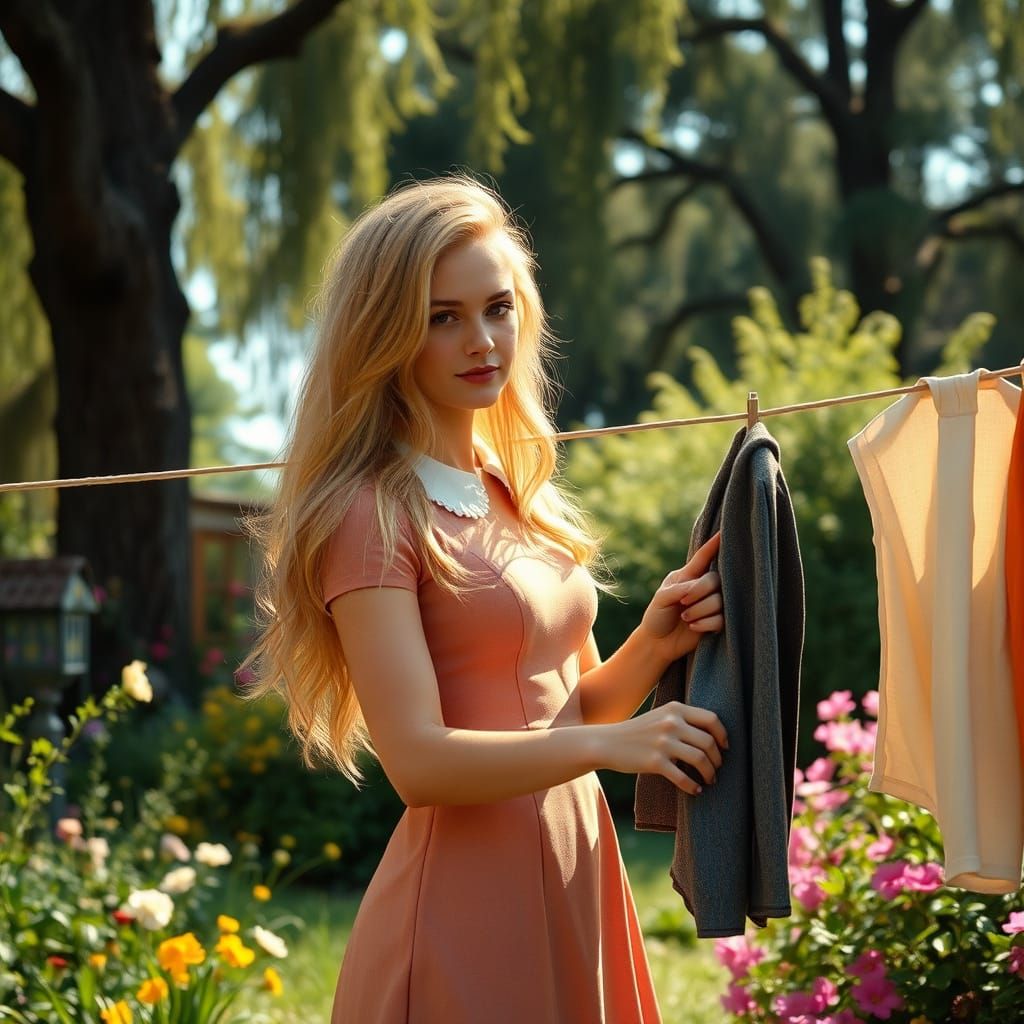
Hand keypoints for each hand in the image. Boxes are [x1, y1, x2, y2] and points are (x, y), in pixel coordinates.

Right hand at [600, 700, 727, 793]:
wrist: (608, 742)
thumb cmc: (638, 731)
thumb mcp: (660, 715)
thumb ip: (683, 719)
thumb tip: (713, 735)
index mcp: (675, 709)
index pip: (711, 719)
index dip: (723, 735)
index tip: (725, 747)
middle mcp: (671, 723)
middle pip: (709, 742)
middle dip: (718, 759)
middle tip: (716, 769)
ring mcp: (662, 742)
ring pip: (700, 759)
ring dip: (709, 773)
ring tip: (709, 780)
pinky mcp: (654, 762)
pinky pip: (683, 777)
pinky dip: (693, 786)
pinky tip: (695, 790)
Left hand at [639, 531, 723, 664]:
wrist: (657, 642)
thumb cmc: (657, 616)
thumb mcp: (661, 599)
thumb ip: (679, 589)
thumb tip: (699, 587)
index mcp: (688, 576)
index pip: (704, 557)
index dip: (714, 545)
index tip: (725, 532)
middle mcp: (702, 587)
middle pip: (715, 580)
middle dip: (699, 592)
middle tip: (683, 603)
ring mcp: (711, 604)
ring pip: (720, 600)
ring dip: (700, 610)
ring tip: (685, 618)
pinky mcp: (717, 622)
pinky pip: (722, 619)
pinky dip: (705, 623)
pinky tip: (693, 627)